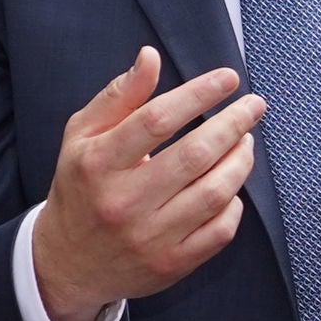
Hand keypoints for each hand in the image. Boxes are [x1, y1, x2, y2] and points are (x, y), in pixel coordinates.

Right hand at [33, 49, 265, 320]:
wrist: (67, 263)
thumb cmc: (81, 188)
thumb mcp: (82, 136)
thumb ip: (118, 96)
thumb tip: (150, 56)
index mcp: (98, 163)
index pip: (156, 120)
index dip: (198, 94)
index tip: (228, 79)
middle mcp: (123, 201)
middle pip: (194, 156)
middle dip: (233, 124)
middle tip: (253, 106)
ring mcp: (149, 237)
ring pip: (214, 193)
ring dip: (240, 161)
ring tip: (246, 141)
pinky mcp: (171, 264)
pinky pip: (219, 231)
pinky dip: (234, 204)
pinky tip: (231, 186)